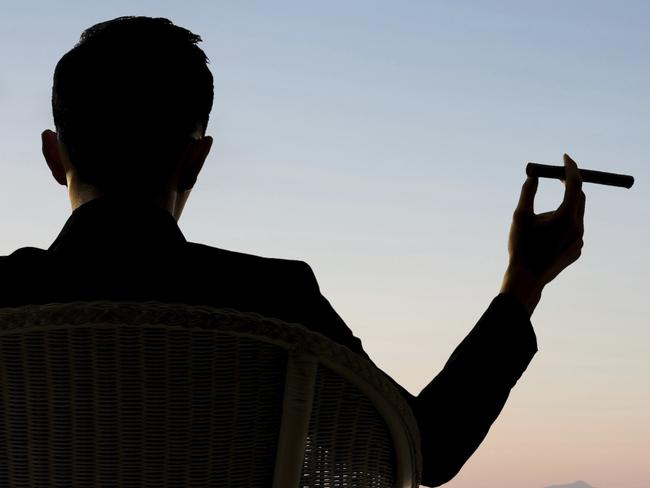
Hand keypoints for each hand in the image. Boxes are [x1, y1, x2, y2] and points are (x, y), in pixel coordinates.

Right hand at [500, 153, 585, 315]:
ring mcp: (579, 241)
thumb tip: (534, 175)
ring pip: (574, 215)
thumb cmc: (520, 247)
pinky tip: (545, 238)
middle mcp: (578, 227)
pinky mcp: (577, 251)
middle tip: (555, 177)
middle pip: (579, 197)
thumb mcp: (519, 216)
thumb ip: (527, 192)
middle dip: (569, 185)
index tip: (564, 157)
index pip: (575, 183)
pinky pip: (573, 230)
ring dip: (561, 208)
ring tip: (539, 223)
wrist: (526, 279)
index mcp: (566, 216)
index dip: (570, 167)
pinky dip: (562, 225)